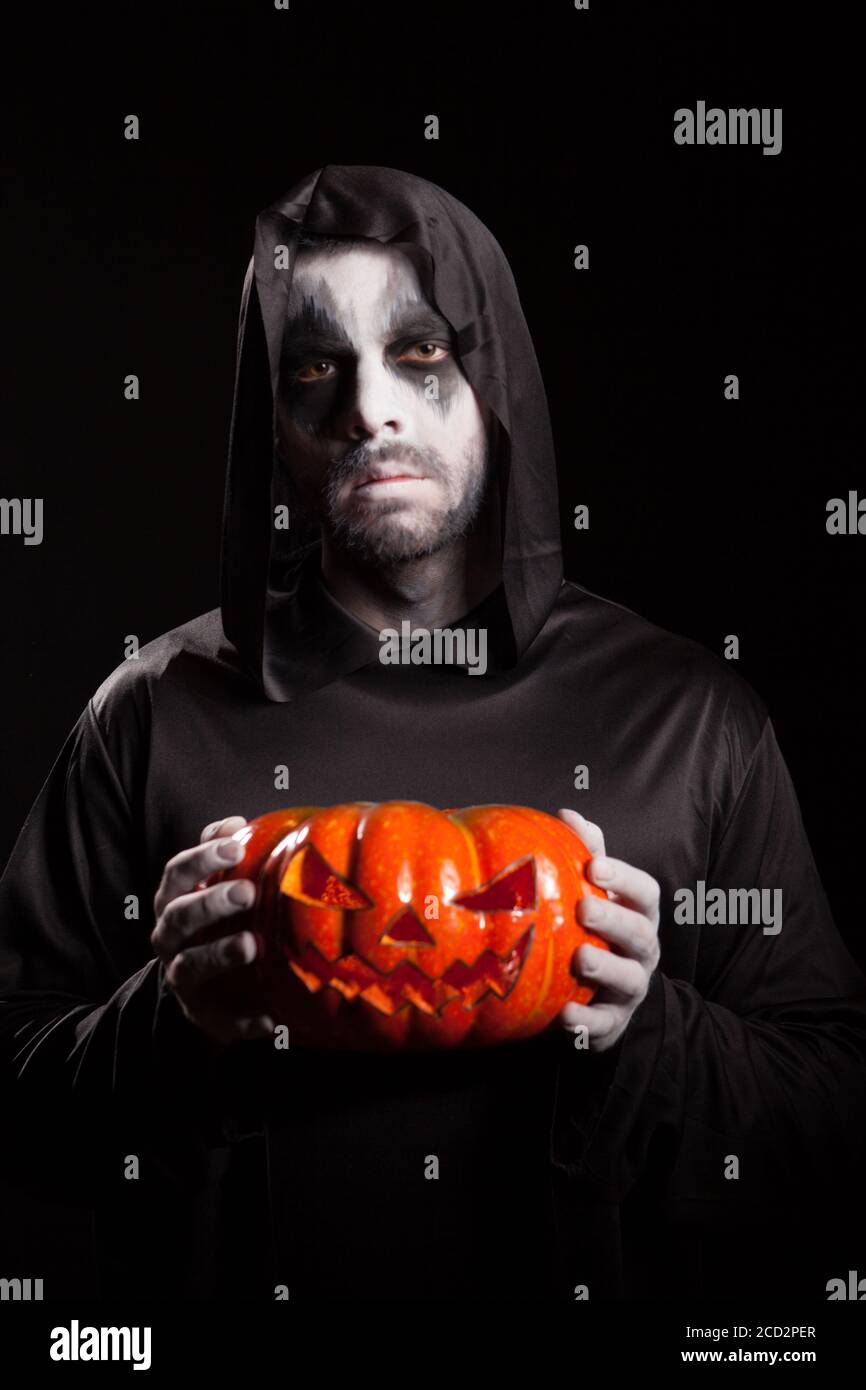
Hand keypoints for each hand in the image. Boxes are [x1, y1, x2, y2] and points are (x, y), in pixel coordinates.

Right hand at [150, 815, 273, 1045]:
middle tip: (247, 892)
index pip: (177, 874)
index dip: (201, 858)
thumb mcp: (208, 888)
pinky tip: (272, 1021)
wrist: (202, 989)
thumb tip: (234, 822)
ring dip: (220, 954)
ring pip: (191, 966)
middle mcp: (170, 939)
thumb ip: (217, 855)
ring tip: (251, 945)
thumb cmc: (211, 924)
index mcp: (173, 902)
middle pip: (179, 916)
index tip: (234, 847)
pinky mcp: (205, 1015)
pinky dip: (246, 1023)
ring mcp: (183, 978)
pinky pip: (224, 1022)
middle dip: (210, 902)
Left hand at [556, 809, 660, 1051]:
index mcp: (638, 914)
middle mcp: (642, 950)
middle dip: (614, 920)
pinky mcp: (613, 1023)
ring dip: (606, 968)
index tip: (595, 866)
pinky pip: (605, 1026)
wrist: (600, 996)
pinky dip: (588, 1022)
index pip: (646, 892)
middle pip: (640, 933)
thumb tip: (568, 814)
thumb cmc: (595, 931)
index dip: (625, 878)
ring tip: (580, 959)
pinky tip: (565, 1013)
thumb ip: (587, 855)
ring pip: (629, 978)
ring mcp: (630, 988)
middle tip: (584, 909)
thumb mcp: (595, 893)